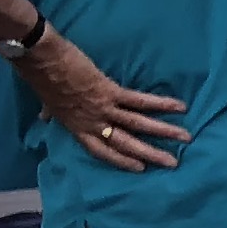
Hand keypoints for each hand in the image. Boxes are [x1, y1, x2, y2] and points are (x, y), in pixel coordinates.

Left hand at [12, 33, 185, 173]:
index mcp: (77, 127)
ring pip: (138, 125)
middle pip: (126, 144)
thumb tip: (44, 117)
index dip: (121, 161)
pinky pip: (140, 101)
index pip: (101, 150)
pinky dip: (161, 104)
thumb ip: (51, 112)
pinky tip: (180, 107)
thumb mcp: (47, 102)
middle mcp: (93, 122)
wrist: (41, 59)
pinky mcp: (111, 92)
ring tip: (185, 137)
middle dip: (151, 154)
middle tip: (172, 163)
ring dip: (164, 132)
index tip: (140, 168)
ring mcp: (104, 108)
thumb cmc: (41, 79)